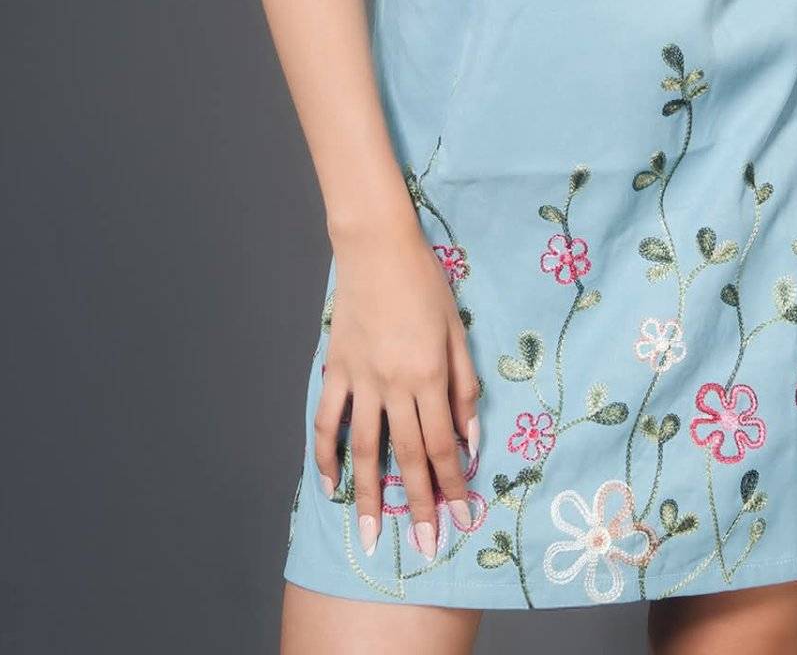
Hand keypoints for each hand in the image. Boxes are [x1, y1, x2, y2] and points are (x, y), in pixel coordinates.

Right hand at [314, 214, 480, 562]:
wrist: (377, 248)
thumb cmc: (425, 284)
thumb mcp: (458, 330)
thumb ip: (465, 386)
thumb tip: (471, 439)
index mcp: (430, 375)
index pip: (444, 444)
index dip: (454, 486)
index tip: (462, 520)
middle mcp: (395, 384)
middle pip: (408, 456)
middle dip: (418, 506)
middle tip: (423, 547)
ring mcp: (361, 379)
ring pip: (364, 449)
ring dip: (368, 497)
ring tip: (370, 537)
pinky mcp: (336, 369)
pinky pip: (328, 419)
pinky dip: (326, 454)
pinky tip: (330, 484)